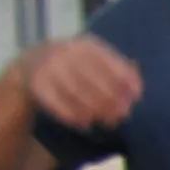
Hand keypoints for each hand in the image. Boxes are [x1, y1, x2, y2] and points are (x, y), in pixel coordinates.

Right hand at [21, 31, 145, 131]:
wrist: (31, 63)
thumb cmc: (76, 64)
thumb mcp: (96, 59)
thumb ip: (119, 71)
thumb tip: (137, 90)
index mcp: (86, 45)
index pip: (110, 63)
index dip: (126, 81)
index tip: (137, 97)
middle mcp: (67, 52)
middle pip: (94, 80)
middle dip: (112, 100)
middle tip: (122, 115)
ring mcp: (50, 67)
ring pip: (77, 93)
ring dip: (95, 111)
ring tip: (107, 122)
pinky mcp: (37, 84)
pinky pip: (57, 103)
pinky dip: (74, 116)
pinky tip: (85, 124)